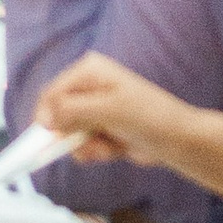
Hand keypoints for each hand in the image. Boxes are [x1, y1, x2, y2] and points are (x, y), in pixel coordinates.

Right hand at [34, 49, 197, 170]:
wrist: (178, 140)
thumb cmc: (148, 117)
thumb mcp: (107, 110)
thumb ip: (72, 111)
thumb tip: (44, 118)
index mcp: (88, 71)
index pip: (52, 93)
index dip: (46, 117)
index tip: (47, 140)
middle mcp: (88, 87)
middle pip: (58, 115)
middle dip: (73, 135)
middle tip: (91, 145)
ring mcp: (95, 109)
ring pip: (70, 134)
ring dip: (87, 146)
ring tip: (109, 147)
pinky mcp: (102, 129)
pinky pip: (84, 145)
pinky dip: (97, 152)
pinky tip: (115, 150)